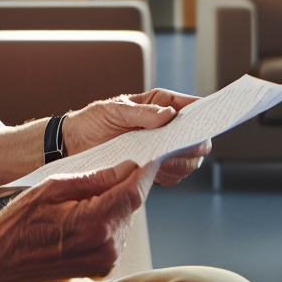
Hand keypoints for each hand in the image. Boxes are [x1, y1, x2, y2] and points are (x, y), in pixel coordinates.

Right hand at [0, 159, 149, 281]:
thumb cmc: (16, 226)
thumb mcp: (50, 189)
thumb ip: (93, 179)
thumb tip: (124, 168)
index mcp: (95, 223)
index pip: (134, 191)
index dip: (142, 171)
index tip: (147, 157)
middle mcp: (106, 246)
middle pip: (130, 205)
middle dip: (121, 187)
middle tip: (100, 176)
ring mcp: (105, 261)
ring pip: (124, 220)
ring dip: (111, 206)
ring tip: (79, 204)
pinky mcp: (101, 268)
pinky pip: (115, 236)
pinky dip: (105, 223)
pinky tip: (80, 219)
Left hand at [63, 89, 211, 186]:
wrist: (73, 145)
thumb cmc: (92, 121)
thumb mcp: (114, 111)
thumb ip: (142, 113)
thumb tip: (169, 116)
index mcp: (160, 105)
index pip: (193, 107)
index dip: (206, 114)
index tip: (208, 122)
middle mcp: (165, 127)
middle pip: (198, 138)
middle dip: (194, 144)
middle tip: (181, 147)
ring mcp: (161, 149)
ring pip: (190, 160)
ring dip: (182, 162)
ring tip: (161, 160)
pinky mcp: (153, 168)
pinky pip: (174, 177)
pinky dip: (170, 176)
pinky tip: (155, 172)